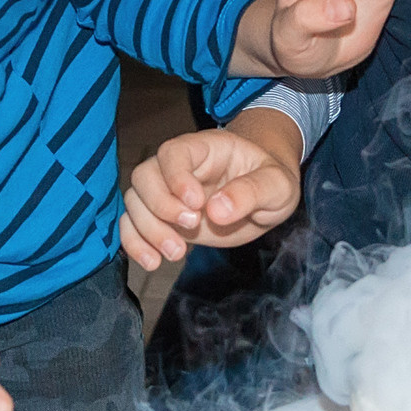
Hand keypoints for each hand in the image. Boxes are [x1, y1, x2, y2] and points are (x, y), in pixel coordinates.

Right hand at [118, 123, 300, 267]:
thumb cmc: (271, 180)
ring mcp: (167, 192)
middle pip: (144, 176)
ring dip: (147, 230)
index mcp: (205, 148)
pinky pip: (132, 225)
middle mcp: (178, 167)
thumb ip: (252, 191)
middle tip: (192, 226)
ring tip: (177, 252)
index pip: (173, 153)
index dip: (176, 177)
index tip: (197, 204)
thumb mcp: (277, 184)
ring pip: (134, 202)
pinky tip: (153, 262)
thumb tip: (217, 210)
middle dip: (160, 206)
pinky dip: (135, 244)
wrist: (266, 196)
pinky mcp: (163, 218)